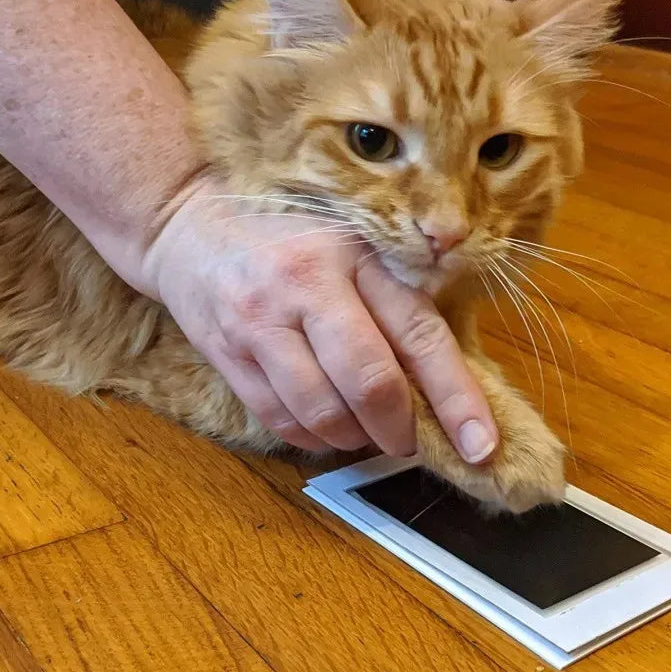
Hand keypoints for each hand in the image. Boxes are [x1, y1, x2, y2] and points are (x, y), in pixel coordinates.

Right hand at [135, 171, 498, 460]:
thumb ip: (394, 299)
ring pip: (322, 411)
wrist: (189, 226)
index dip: (457, 396)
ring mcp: (261, 321)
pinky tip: (324, 427)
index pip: (419, 333)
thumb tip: (443, 384)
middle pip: (369, 381)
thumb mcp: (350, 246)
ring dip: (353, 438)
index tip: (481, 445)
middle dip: (398, 429)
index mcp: (356, 255)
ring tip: (362, 431)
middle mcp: (308, 285)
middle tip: (407, 442)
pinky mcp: (226, 353)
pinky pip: (280, 420)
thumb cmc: (288, 239)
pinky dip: (312, 437)